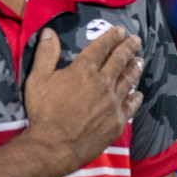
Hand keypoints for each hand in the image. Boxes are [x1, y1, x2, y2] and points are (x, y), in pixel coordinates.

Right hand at [23, 26, 143, 174]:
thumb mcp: (37, 79)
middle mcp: (103, 83)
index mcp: (84, 70)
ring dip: (134, 68)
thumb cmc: (44, 112)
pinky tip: (138, 93)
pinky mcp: (117, 120)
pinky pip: (131, 105)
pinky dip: (136, 97)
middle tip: (136, 40)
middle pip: (119, 60)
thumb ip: (46, 54)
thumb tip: (49, 32)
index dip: (111, 37)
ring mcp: (113, 102)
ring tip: (139, 60)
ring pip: (128, 80)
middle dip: (128, 47)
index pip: (101, 48)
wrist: (55, 145)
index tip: (120, 30)